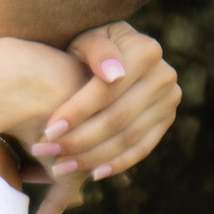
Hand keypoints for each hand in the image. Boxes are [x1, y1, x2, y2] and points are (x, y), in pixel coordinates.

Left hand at [28, 21, 182, 213]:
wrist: (113, 51)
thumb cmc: (90, 43)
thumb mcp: (87, 38)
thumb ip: (97, 51)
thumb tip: (114, 75)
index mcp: (146, 51)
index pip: (107, 90)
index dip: (77, 112)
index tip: (46, 130)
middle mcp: (164, 76)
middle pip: (118, 118)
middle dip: (79, 140)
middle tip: (44, 152)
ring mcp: (169, 100)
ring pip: (129, 138)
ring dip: (92, 156)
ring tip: (59, 167)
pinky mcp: (166, 119)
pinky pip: (143, 148)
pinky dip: (118, 163)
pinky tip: (92, 174)